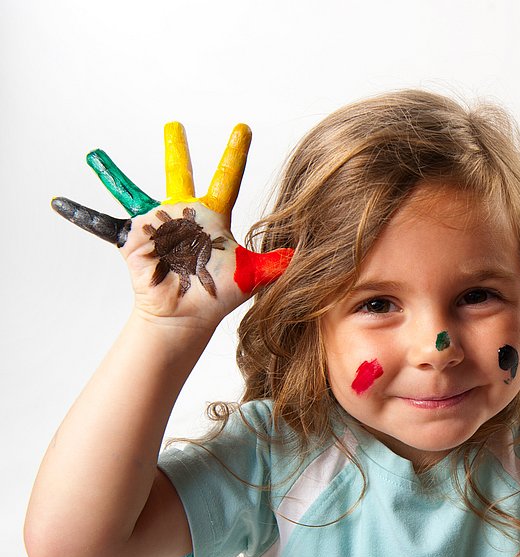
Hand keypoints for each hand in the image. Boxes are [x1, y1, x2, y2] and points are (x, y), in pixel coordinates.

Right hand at [52, 122, 292, 326]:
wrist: (188, 317)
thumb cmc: (217, 295)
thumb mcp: (254, 274)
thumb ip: (278, 260)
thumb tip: (307, 252)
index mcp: (213, 217)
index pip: (227, 178)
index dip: (235, 154)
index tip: (243, 128)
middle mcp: (184, 215)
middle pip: (181, 173)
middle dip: (178, 148)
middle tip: (174, 123)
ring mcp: (157, 225)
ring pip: (135, 192)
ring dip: (114, 173)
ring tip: (95, 155)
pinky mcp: (135, 240)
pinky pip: (104, 225)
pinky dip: (81, 213)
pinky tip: (58, 201)